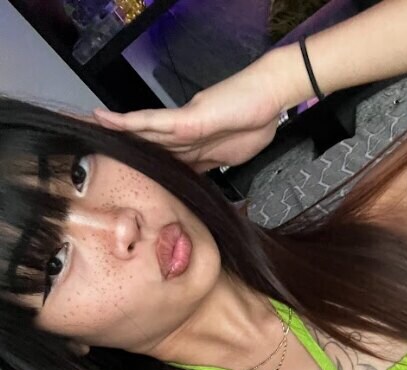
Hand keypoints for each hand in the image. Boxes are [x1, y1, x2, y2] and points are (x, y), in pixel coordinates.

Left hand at [93, 58, 284, 172]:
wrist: (269, 99)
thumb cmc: (256, 123)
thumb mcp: (229, 158)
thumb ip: (210, 168)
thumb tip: (196, 185)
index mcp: (195, 145)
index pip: (164, 158)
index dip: (145, 165)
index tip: (129, 176)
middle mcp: (183, 133)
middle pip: (147, 143)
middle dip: (124, 149)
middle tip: (96, 152)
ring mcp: (183, 124)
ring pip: (142, 130)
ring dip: (115, 132)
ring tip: (88, 130)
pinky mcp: (186, 118)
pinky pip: (151, 121)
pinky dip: (127, 122)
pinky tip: (105, 120)